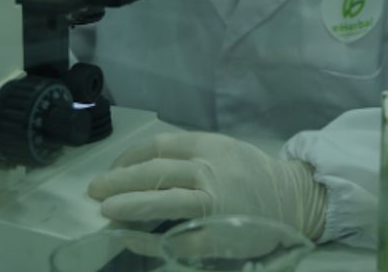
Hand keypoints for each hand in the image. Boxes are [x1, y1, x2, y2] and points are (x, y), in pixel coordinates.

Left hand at [87, 131, 326, 240]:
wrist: (294, 200)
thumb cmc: (252, 175)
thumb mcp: (223, 152)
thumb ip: (189, 158)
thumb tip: (142, 172)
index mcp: (210, 146)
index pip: (160, 146)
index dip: (129, 158)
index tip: (111, 170)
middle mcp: (211, 170)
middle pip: (156, 171)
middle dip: (120, 180)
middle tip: (94, 190)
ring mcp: (215, 202)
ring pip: (165, 200)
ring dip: (130, 205)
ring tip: (106, 209)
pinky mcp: (219, 234)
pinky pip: (179, 237)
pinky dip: (153, 240)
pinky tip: (135, 241)